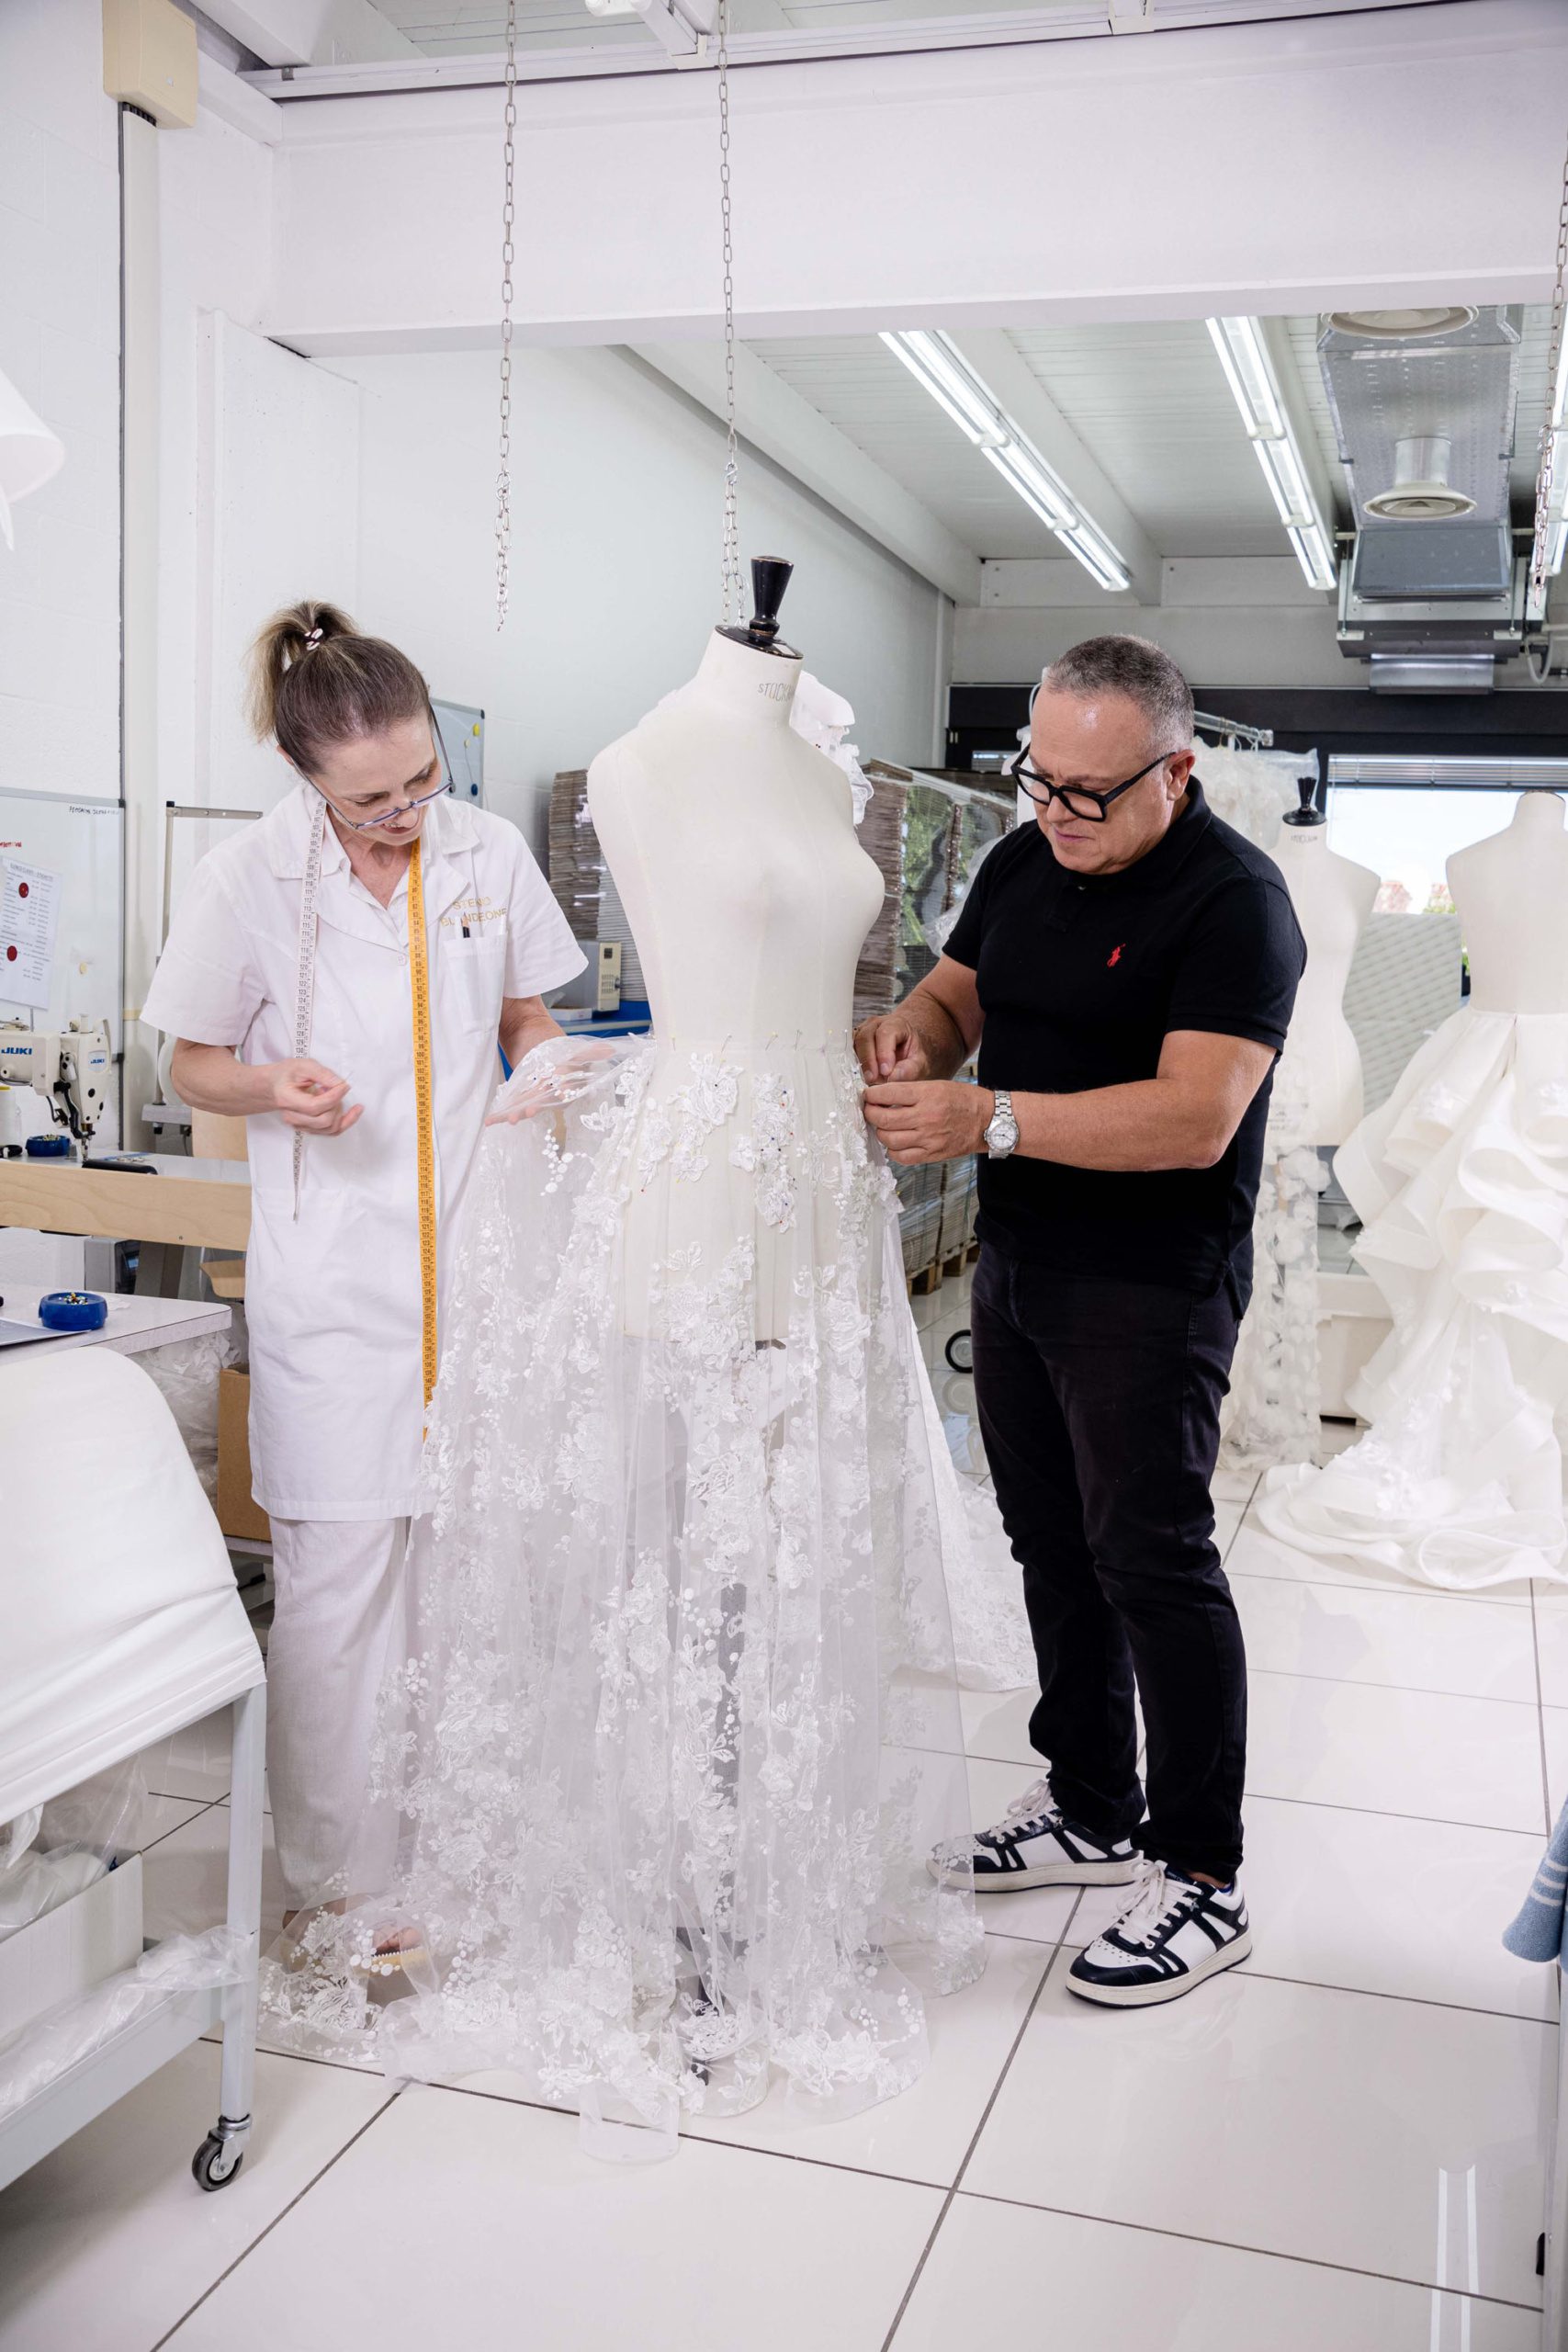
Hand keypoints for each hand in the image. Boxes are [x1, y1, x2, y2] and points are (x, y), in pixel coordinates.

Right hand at [269, 1057, 361, 1134]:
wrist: (275, 1086)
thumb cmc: (286, 1075)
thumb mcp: (302, 1065)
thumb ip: (322, 1073)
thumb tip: (339, 1084)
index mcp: (287, 1100)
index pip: (314, 1106)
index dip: (333, 1097)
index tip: (343, 1086)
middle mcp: (292, 1117)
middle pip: (323, 1121)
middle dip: (337, 1104)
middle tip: (336, 1088)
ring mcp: (300, 1125)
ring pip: (330, 1129)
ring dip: (341, 1112)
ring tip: (336, 1096)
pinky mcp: (309, 1128)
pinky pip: (331, 1131)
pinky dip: (344, 1122)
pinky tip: (350, 1111)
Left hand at [486, 1039, 617, 1125]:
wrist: (523, 1027)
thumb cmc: (548, 1037)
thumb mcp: (570, 1045)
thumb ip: (589, 1052)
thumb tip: (610, 1051)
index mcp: (567, 1081)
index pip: (567, 1090)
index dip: (562, 1094)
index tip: (559, 1095)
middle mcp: (552, 1091)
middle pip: (544, 1102)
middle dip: (536, 1108)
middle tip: (527, 1113)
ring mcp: (534, 1093)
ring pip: (527, 1106)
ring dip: (518, 1113)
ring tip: (509, 1119)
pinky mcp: (518, 1093)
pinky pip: (511, 1104)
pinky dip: (501, 1113)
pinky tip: (491, 1120)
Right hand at [853, 1010, 930, 1082]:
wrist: (905, 1051)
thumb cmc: (912, 1055)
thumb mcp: (920, 1063)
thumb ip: (910, 1069)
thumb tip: (893, 1076)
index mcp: (896, 1024)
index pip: (886, 1033)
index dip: (884, 1053)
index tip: (886, 1071)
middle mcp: (876, 1024)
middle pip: (865, 1037)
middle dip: (868, 1060)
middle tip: (873, 1079)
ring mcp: (862, 1032)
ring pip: (854, 1044)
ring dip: (859, 1063)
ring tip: (867, 1080)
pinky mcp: (854, 1043)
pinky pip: (848, 1052)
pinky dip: (852, 1064)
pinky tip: (859, 1077)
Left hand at [863, 1081, 990, 1165]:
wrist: (988, 1121)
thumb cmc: (963, 1100)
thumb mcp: (937, 1085)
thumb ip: (910, 1091)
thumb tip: (882, 1096)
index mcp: (927, 1095)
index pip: (888, 1094)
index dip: (871, 1095)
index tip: (868, 1095)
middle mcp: (926, 1116)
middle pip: (884, 1118)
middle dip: (870, 1113)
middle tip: (869, 1110)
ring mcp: (929, 1138)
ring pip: (889, 1139)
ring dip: (880, 1132)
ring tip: (883, 1126)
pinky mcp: (932, 1154)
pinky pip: (902, 1157)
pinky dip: (893, 1150)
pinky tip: (895, 1143)